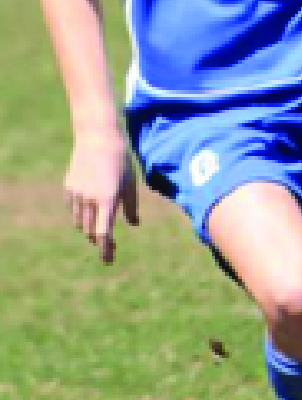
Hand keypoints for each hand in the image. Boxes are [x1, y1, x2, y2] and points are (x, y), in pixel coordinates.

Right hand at [65, 133, 136, 266]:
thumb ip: (131, 207)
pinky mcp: (68, 188)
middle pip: (90, 230)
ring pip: (79, 222)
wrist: (98, 139)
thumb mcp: (131, 185)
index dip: (106, 249)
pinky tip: (89, 212)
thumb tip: (135, 225)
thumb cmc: (121, 162)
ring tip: (98, 232)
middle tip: (109, 245)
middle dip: (98, 240)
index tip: (108, 260)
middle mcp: (89, 200)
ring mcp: (76, 194)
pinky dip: (80, 215)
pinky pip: (73, 209)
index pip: (104, 233)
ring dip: (88, 229)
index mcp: (107, 200)